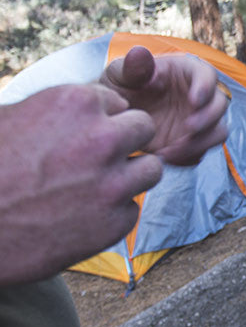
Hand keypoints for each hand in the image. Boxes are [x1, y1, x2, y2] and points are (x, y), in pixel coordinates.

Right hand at [0, 84, 162, 284]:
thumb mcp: (13, 119)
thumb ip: (59, 111)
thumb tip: (87, 108)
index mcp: (76, 103)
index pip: (118, 103)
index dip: (102, 121)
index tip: (81, 136)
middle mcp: (103, 139)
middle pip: (144, 129)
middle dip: (126, 142)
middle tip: (98, 159)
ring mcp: (113, 183)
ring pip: (151, 169)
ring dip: (128, 177)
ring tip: (93, 188)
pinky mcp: (116, 223)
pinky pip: (132, 209)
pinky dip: (112, 214)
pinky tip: (78, 218)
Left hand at [100, 46, 228, 165]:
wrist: (113, 117)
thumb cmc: (120, 87)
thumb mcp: (120, 74)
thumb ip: (132, 66)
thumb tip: (140, 53)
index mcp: (188, 72)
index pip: (208, 75)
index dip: (206, 87)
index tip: (194, 100)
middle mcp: (200, 96)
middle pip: (220, 106)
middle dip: (208, 119)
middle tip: (187, 128)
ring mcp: (199, 121)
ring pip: (217, 132)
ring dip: (201, 143)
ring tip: (171, 149)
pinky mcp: (192, 143)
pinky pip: (200, 153)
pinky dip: (187, 158)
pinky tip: (164, 158)